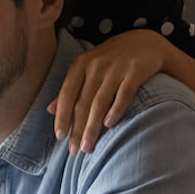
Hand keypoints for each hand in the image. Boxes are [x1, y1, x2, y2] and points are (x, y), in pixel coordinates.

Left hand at [47, 30, 172, 154]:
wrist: (146, 42)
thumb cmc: (111, 59)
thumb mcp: (87, 68)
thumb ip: (70, 88)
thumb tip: (49, 110)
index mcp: (81, 65)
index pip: (67, 94)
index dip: (62, 116)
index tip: (60, 137)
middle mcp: (96, 65)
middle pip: (83, 102)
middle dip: (77, 129)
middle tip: (74, 151)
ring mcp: (116, 68)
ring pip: (100, 101)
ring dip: (92, 127)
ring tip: (88, 147)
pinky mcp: (135, 71)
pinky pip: (124, 93)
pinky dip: (116, 109)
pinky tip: (109, 125)